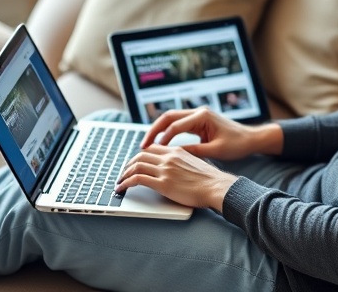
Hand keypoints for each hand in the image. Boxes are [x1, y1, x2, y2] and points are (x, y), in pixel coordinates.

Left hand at [115, 144, 236, 210]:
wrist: (217, 187)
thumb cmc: (210, 180)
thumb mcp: (195, 163)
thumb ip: (182, 162)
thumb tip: (175, 168)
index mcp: (176, 151)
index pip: (152, 148)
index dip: (140, 155)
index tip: (136, 163)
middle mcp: (169, 158)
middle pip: (141, 155)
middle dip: (129, 164)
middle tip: (124, 172)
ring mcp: (165, 170)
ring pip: (136, 166)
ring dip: (124, 174)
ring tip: (120, 181)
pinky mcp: (163, 184)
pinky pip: (137, 179)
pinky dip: (126, 183)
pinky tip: (123, 188)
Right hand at [143, 107, 282, 160]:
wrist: (250, 139)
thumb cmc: (237, 144)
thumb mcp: (216, 151)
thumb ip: (195, 151)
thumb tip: (175, 155)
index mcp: (203, 116)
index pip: (176, 125)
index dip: (163, 138)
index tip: (153, 151)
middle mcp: (198, 112)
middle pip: (168, 117)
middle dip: (154, 130)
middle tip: (143, 145)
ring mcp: (198, 115)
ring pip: (171, 119)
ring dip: (158, 130)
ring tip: (147, 145)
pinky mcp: (198, 121)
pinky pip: (178, 124)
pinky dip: (167, 132)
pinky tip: (160, 144)